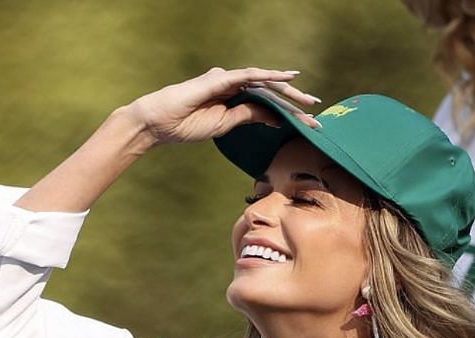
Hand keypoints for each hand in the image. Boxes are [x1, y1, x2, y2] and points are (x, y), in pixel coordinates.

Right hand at [123, 67, 319, 145]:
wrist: (158, 123)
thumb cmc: (184, 125)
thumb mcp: (224, 125)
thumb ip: (248, 116)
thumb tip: (274, 117)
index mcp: (233, 99)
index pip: (265, 104)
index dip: (287, 112)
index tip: (307, 122)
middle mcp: (232, 86)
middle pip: (268, 91)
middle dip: (293, 100)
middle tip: (316, 109)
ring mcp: (226, 80)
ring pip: (262, 82)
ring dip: (286, 90)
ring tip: (307, 99)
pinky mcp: (219, 79)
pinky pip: (248, 75)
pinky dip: (268, 76)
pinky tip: (284, 77)